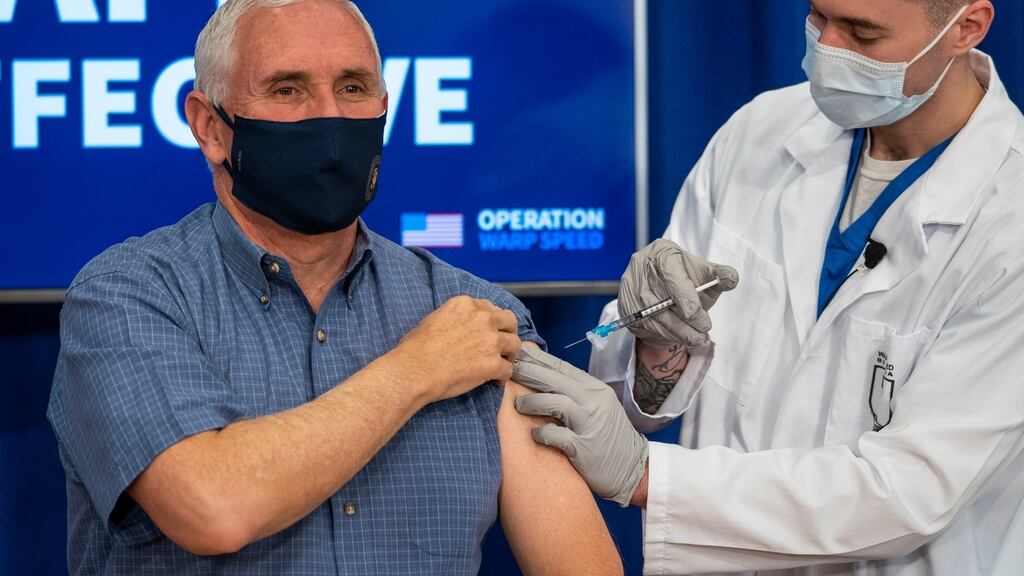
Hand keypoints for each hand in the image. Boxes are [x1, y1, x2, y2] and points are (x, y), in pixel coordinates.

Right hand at [390, 296, 520, 401]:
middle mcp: (482, 318)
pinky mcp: (493, 363)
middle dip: (508, 333)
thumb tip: (462, 327)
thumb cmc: (416, 348)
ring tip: (502, 364)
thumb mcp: (435, 318)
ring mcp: (490, 341)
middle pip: (510, 321)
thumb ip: (456, 317)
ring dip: (509, 355)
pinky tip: (495, 381)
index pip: (491, 308)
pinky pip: (508, 370)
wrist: (414, 370)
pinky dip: (503, 377)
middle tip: (503, 345)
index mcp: (466, 305)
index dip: (493, 322)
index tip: (491, 331)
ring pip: (515, 344)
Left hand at [511, 345, 646, 506]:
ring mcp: (590, 425)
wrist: (632, 468)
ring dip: (533, 402)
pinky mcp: (584, 448)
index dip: (538, 359)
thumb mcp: (597, 406)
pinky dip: (543, 432)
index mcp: (595, 390)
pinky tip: (534, 434)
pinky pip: (557, 436)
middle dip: (529, 373)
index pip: (562, 368)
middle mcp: (594, 403)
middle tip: (509, 371)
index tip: (519, 353)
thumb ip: (574, 392)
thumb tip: (543, 376)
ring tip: (518, 404)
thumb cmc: (608, 436)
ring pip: (556, 403)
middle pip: (556, 380)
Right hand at [619, 238, 738, 348]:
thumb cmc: (687, 283)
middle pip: (661, 296)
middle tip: (704, 327)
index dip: (682, 293)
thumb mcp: (705, 277)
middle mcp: (641, 265)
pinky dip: (666, 334)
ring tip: (697, 337)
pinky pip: (647, 325)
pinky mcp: (625, 307)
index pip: (669, 269)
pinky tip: (680, 336)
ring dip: (678, 330)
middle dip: (686, 318)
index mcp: (662, 251)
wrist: (665, 296)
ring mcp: (631, 287)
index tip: (695, 311)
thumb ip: (720, 276)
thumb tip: (731, 278)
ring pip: (655, 315)